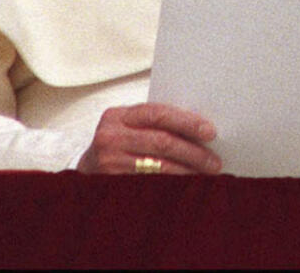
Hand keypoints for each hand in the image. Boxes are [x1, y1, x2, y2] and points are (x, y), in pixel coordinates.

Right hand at [76, 103, 221, 174]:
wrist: (85, 172)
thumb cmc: (116, 144)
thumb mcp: (127, 126)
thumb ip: (153, 122)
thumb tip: (199, 128)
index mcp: (117, 116)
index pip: (158, 114)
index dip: (187, 122)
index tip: (210, 131)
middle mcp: (110, 137)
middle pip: (161, 142)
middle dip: (192, 152)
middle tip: (214, 161)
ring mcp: (109, 164)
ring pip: (158, 167)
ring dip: (186, 172)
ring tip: (205, 174)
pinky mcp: (112, 186)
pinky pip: (149, 185)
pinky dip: (172, 185)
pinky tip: (186, 186)